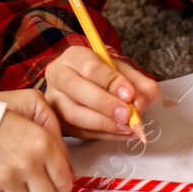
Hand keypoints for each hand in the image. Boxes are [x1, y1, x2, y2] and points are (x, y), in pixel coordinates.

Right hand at [0, 89, 74, 191]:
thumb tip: (67, 167)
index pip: (65, 181)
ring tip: (9, 171)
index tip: (52, 177)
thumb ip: (55, 128)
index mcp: (43, 143)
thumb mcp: (33, 102)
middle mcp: (27, 164)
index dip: (60, 181)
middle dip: (41, 189)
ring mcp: (6, 180)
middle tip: (30, 175)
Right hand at [42, 45, 160, 140]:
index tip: (130, 94)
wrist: (90, 86)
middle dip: (104, 104)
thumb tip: (139, 105)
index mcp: (75, 56)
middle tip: (127, 114)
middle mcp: (58, 75)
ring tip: (126, 127)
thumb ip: (139, 85)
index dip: (111, 82)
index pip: (90, 66)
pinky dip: (103, 135)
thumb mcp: (125, 73)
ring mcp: (53, 100)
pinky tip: (121, 133)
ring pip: (72, 114)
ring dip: (103, 123)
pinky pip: (77, 131)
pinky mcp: (58, 121)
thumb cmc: (106, 78)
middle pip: (75, 88)